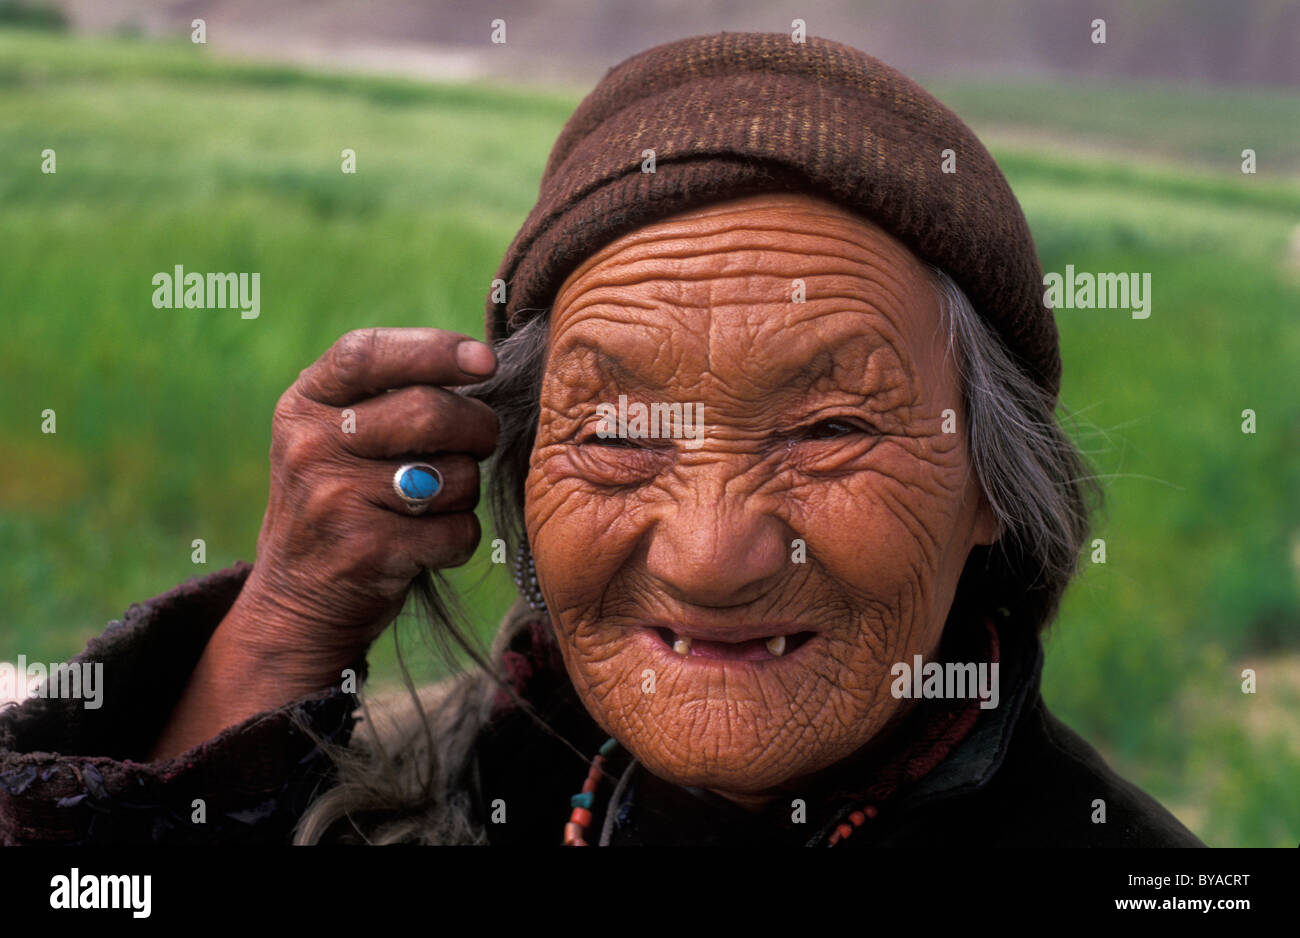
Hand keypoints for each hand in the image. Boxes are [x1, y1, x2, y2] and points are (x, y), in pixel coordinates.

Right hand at [231, 327, 498, 675]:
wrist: (295, 604)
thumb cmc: (338, 504)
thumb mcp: (331, 438)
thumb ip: (383, 397)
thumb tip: (479, 363)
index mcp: (303, 406)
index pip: (367, 354)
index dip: (434, 350)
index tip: (485, 362)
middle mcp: (311, 446)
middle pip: (430, 411)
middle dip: (478, 427)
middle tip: (481, 441)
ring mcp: (335, 499)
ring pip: (455, 474)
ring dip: (466, 491)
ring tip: (435, 504)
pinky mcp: (367, 549)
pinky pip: (457, 529)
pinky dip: (459, 539)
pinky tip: (429, 545)